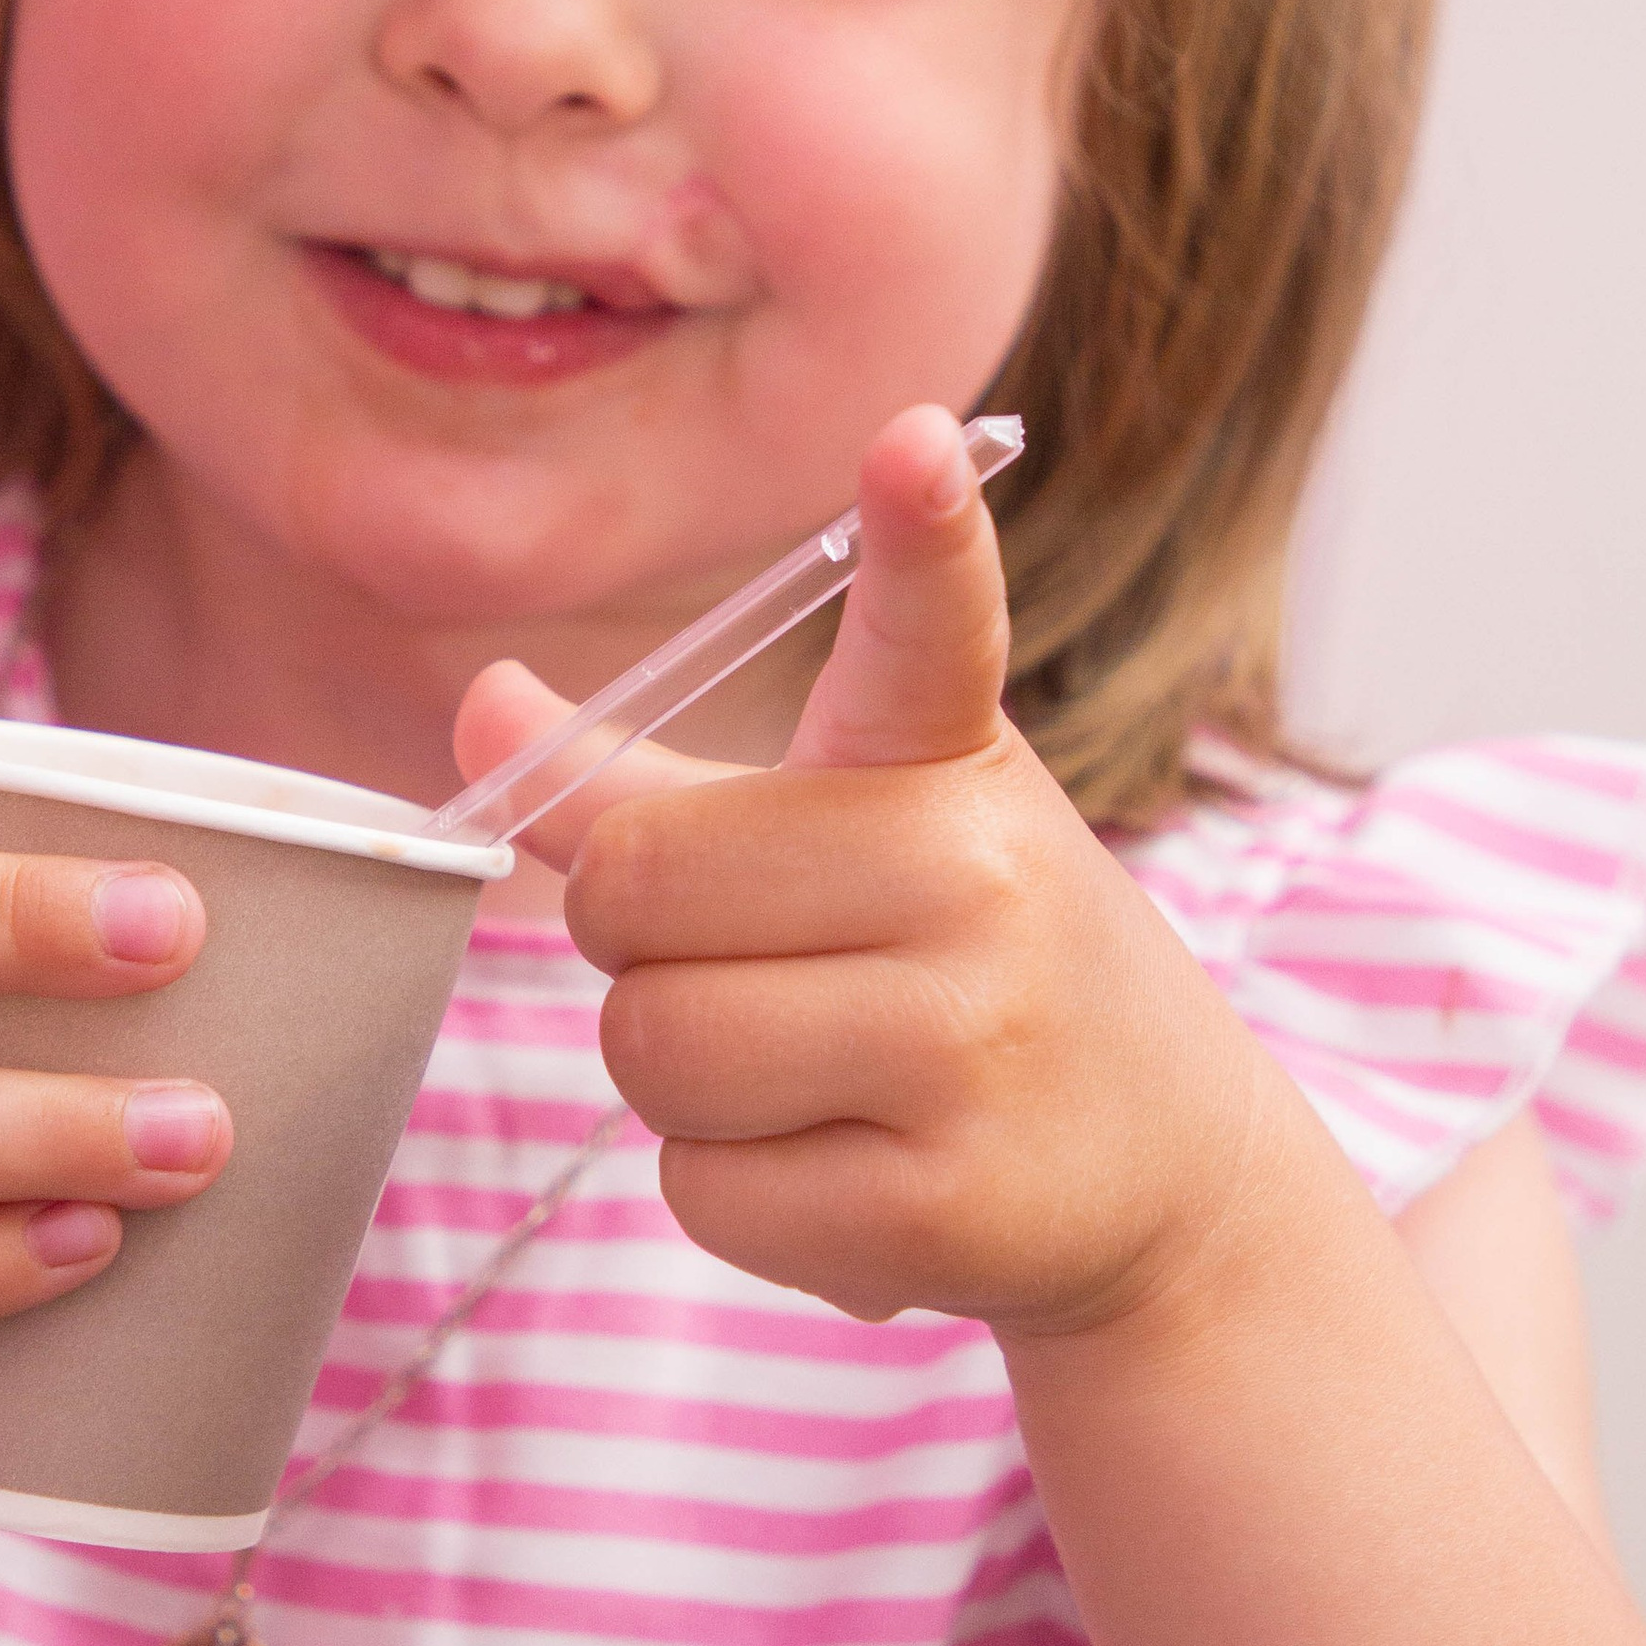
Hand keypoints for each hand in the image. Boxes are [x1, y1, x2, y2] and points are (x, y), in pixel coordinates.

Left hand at [453, 407, 1305, 1345]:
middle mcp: (977, 878)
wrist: (1164, 1168)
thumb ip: (649, 788)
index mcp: (944, 762)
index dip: (918, 529)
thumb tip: (481, 708)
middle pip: (634, 893)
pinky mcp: (945, 1204)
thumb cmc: (961, 963)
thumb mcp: (843, 837)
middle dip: (641, 944)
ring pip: (653, 1051)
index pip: (931, 623)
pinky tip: (845, 1166)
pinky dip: (732, 1190)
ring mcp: (971, 1043)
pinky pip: (700, 1191)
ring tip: (806, 1071)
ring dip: (680, 1079)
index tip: (908, 441)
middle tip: (754, 963)